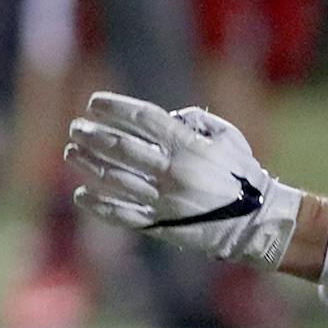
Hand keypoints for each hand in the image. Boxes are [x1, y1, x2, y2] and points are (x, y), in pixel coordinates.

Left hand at [65, 93, 301, 268]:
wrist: (255, 224)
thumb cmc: (242, 176)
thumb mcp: (228, 138)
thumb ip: (198, 121)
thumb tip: (171, 116)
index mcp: (189, 146)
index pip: (143, 119)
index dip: (115, 108)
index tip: (94, 103)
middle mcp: (172, 172)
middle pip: (121, 148)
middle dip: (93, 135)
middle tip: (76, 127)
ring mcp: (163, 200)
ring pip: (115, 179)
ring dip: (89, 164)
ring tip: (72, 152)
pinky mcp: (160, 225)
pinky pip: (122, 215)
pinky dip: (98, 205)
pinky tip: (81, 194)